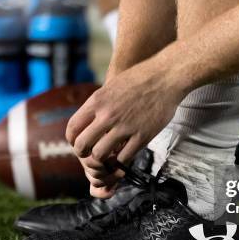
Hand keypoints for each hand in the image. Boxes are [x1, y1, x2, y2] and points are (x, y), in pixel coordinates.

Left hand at [66, 60, 185, 196]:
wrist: (166, 76)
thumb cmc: (140, 78)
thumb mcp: (111, 86)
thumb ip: (98, 104)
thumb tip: (87, 119)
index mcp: (97, 101)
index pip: (72, 128)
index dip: (73, 141)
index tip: (80, 145)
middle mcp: (107, 115)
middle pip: (82, 146)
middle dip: (84, 155)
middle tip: (92, 156)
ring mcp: (125, 126)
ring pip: (100, 155)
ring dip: (102, 161)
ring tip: (108, 160)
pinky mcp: (142, 136)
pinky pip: (123, 158)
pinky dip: (121, 163)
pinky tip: (124, 158)